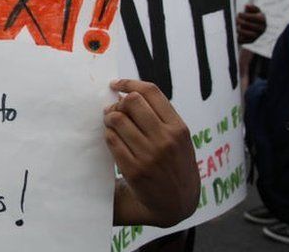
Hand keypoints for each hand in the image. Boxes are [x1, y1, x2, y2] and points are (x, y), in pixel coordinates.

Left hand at [106, 79, 198, 227]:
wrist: (176, 203)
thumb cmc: (175, 164)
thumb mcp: (180, 139)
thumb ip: (161, 117)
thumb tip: (127, 93)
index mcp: (179, 128)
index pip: (150, 92)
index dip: (129, 83)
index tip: (116, 85)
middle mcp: (166, 139)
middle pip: (131, 102)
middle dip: (118, 103)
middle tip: (115, 110)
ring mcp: (150, 155)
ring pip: (117, 119)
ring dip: (109, 118)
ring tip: (112, 124)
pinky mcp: (134, 170)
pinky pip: (112, 140)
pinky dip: (108, 135)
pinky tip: (113, 139)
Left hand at [236, 4, 265, 44]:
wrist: (252, 26)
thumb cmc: (252, 16)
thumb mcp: (253, 10)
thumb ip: (251, 7)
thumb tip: (246, 6)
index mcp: (262, 20)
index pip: (255, 18)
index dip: (246, 16)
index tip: (239, 13)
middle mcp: (261, 28)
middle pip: (251, 25)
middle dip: (241, 22)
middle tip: (235, 20)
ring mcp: (257, 35)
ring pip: (249, 34)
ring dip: (240, 30)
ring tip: (235, 27)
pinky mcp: (251, 41)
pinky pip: (245, 41)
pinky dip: (239, 38)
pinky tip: (235, 34)